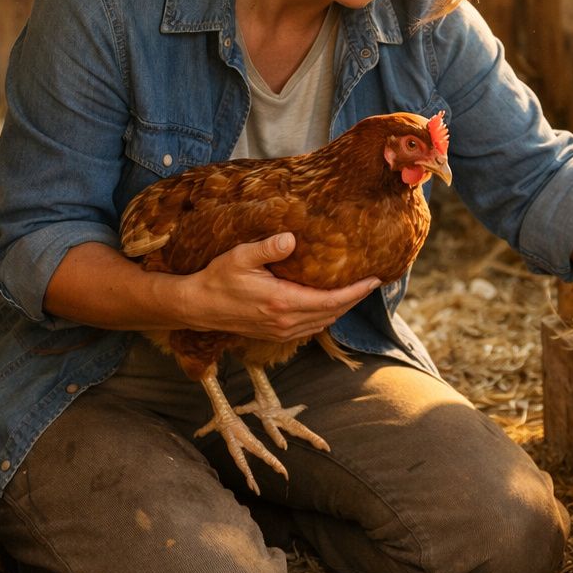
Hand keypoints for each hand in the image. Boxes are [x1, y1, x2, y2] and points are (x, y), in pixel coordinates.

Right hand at [183, 232, 380, 340]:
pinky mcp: (275, 334)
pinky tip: (329, 304)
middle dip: (355, 298)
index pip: (331, 300)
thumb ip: (268, 247)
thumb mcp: (240, 256)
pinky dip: (325, 316)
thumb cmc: (218, 278)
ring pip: (323, 323)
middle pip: (332, 313)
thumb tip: (292, 238)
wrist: (198, 306)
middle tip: (372, 283)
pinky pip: (310, 328)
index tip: (374, 280)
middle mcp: (285, 321)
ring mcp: (280, 331)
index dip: (356, 291)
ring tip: (356, 291)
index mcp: (282, 302)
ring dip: (341, 309)